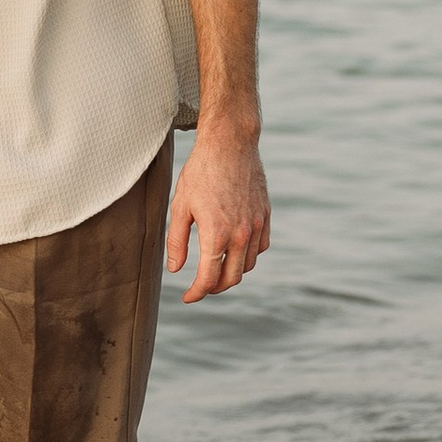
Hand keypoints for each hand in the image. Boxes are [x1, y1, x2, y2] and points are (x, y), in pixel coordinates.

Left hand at [166, 123, 269, 301]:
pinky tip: (235, 250)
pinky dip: (248, 255)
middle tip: (200, 287)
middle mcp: (241, 234)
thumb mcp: (180, 206)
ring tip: (216, 269)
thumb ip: (177, 242)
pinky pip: (261, 247)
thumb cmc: (200, 172)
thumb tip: (176, 270)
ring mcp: (256, 225)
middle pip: (231, 278)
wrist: (230, 144)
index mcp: (216, 234)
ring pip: (248, 264)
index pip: (209, 278)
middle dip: (214, 287)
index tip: (188, 297)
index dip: (197, 293)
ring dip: (232, 272)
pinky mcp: (265, 215)